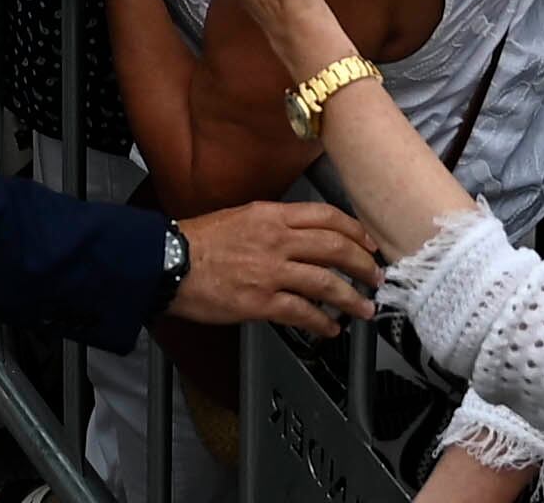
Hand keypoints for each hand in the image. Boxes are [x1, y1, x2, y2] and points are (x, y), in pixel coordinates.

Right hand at [168, 198, 384, 336]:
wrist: (168, 262)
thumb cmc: (197, 241)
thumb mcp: (240, 216)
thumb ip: (272, 224)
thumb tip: (300, 237)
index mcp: (271, 215)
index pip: (326, 216)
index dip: (355, 231)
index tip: (367, 244)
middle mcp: (276, 240)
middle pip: (335, 248)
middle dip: (363, 265)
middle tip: (375, 277)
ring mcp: (270, 271)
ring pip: (326, 283)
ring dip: (351, 298)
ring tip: (364, 309)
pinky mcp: (260, 302)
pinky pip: (302, 313)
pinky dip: (321, 323)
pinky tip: (329, 329)